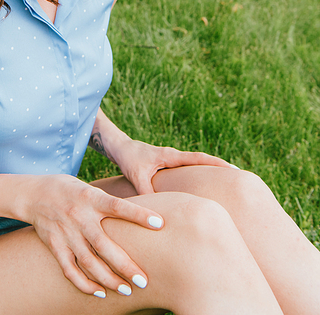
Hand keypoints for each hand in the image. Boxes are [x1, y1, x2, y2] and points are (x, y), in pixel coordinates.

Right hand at [22, 174, 163, 296]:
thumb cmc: (70, 190)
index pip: (118, 206)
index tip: (160, 223)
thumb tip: (140, 218)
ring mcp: (66, 233)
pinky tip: (100, 293)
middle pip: (104, 245)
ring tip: (127, 291)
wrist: (34, 194)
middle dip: (124, 265)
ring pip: (88, 262)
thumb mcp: (89, 189)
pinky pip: (70, 270)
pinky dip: (84, 284)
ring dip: (108, 280)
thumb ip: (109, 204)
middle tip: (144, 281)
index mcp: (91, 198)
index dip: (139, 214)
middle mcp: (79, 216)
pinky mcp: (55, 246)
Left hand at [114, 139, 233, 195]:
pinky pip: (188, 171)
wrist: (119, 147)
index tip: (234, 169)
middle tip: (241, 179)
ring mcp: (172, 160)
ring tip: (228, 187)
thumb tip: (158, 211)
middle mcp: (175, 156)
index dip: (216, 163)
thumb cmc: (128, 158)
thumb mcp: (136, 176)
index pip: (198, 158)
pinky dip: (198, 177)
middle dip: (220, 169)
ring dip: (210, 173)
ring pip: (196, 167)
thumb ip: (147, 191)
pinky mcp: (168, 166)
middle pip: (203, 162)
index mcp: (171, 155)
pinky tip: (204, 189)